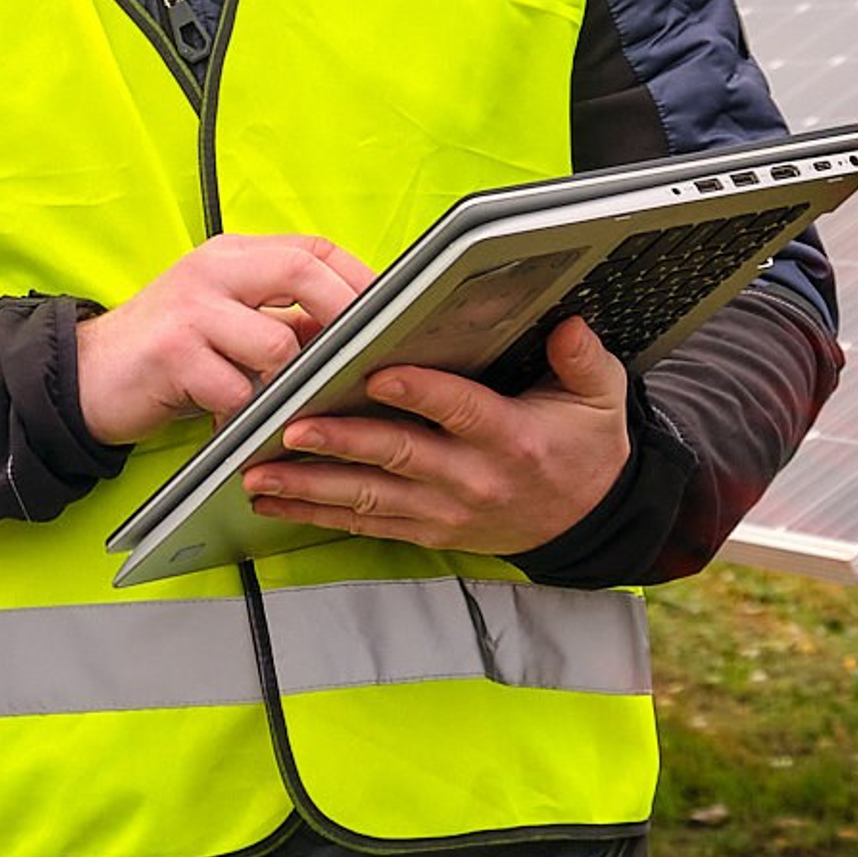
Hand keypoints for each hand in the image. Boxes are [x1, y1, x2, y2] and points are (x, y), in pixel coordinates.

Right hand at [77, 234, 371, 445]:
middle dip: (343, 318)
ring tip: (280, 404)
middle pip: (303, 272)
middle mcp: (212, 271)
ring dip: (288, 384)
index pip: (312, 250)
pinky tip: (236, 422)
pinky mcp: (172, 354)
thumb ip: (280, 316)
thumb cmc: (166, 354)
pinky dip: (246, 414)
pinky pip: (237, 390)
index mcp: (231, 256)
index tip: (391, 316)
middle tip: (359, 361)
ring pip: (277, 343)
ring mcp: (190, 309)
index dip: (359, 280)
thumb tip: (354, 332)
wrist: (84, 377)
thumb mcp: (223, 319)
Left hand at [238, 315, 629, 556]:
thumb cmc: (584, 446)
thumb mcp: (599, 399)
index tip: (376, 373)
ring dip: (310, 487)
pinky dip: (318, 515)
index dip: (419, 393)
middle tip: (289, 428)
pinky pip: (366, 524)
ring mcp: (446, 512)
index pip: (459, 410)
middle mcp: (473, 480)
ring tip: (258, 474)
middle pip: (399, 457)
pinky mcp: (428, 532)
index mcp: (511, 439)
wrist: (592, 521)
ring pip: (369, 498)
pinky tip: (274, 502)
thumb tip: (566, 324)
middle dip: (341, 443)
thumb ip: (583, 359)